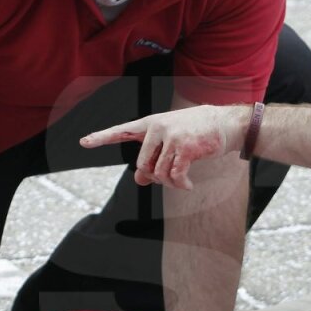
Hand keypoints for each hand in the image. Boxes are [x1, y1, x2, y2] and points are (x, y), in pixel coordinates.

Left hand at [79, 105, 246, 189]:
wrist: (226, 124)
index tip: (83, 142)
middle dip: (154, 178)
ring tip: (181, 183)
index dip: (101, 137)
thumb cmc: (198, 132)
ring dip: (170, 184)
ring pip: (159, 173)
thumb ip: (154, 158)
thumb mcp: (172, 143)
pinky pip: (175, 176)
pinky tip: (187, 186)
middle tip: (167, 181)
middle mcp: (158, 128)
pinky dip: (180, 185)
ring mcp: (172, 137)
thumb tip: (138, 180)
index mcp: (151, 123)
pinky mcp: (186, 148)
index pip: (122, 130)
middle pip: (142, 164)